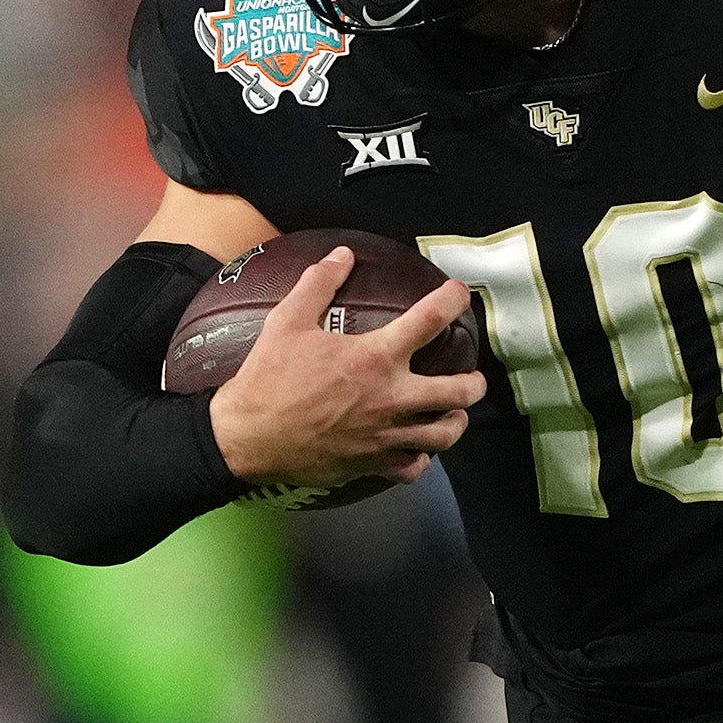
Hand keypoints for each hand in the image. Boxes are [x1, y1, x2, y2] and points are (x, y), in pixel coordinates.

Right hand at [209, 251, 484, 493]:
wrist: (248, 437)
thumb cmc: (267, 378)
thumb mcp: (287, 321)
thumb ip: (318, 284)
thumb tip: (342, 255)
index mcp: (374, 357)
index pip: (430, 319)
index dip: (452, 300)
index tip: (460, 294)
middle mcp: (390, 398)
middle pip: (459, 392)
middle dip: (474, 382)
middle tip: (472, 377)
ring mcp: (385, 436)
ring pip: (445, 434)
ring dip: (455, 421)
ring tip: (452, 413)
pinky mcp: (372, 464)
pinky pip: (413, 467)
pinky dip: (420, 458)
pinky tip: (415, 448)